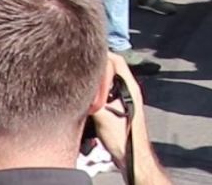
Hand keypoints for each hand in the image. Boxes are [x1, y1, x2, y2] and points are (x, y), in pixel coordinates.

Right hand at [91, 54, 158, 174]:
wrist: (130, 155)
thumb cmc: (122, 137)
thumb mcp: (103, 115)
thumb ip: (93, 97)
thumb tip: (81, 86)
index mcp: (130, 87)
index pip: (117, 60)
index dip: (101, 56)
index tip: (86, 56)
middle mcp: (129, 90)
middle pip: (111, 69)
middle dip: (96, 68)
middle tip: (81, 69)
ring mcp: (125, 98)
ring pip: (108, 81)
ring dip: (97, 81)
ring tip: (83, 83)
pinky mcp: (120, 108)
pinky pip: (107, 93)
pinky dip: (97, 92)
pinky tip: (88, 98)